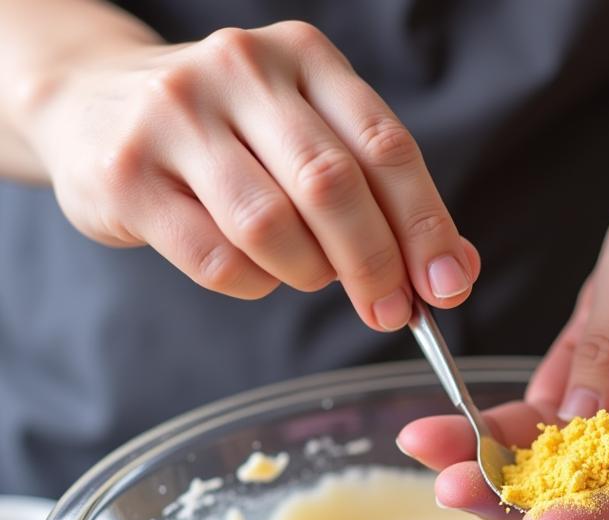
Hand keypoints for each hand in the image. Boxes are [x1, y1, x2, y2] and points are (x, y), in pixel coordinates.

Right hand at [22, 21, 478, 323]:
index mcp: (304, 58)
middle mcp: (241, 71)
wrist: (92, 105)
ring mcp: (177, 117)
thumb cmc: (228, 137)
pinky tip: (258, 272)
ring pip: (273, 225)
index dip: (425, 227)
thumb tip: (454, 270)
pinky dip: (254, 284)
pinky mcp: (128, 174)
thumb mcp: (311, 140)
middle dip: (374, 263)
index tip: (447, 287)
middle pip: (332, 186)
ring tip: (309, 274)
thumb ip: (383, 197)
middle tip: (390, 310)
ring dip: (309, 273)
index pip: (386, 147)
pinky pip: (217, 259)